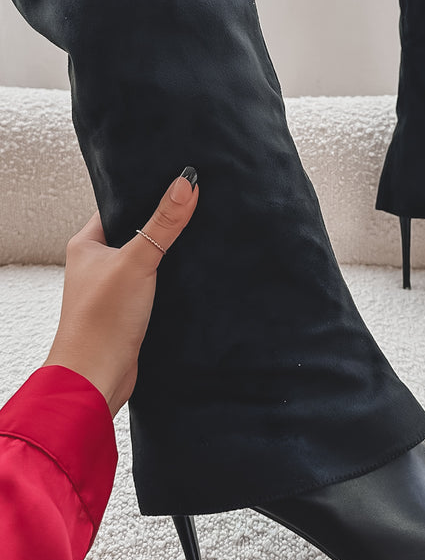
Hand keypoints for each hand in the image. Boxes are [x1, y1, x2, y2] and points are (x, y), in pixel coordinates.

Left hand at [44, 167, 198, 416]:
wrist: (97, 377)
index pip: (119, 205)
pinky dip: (172, 280)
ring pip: (148, 260)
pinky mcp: (131, 311)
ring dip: (170, 255)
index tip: (177, 181)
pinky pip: (155, 285)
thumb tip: (186, 182)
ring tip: (201, 235)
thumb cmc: (101, 322)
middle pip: (137, 231)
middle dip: (164, 224)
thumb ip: (163, 223)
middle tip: (196, 205)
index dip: (147, 193)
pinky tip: (193, 274)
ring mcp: (114, 288)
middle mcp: (98, 264)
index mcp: (87, 244)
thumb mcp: (137, 262)